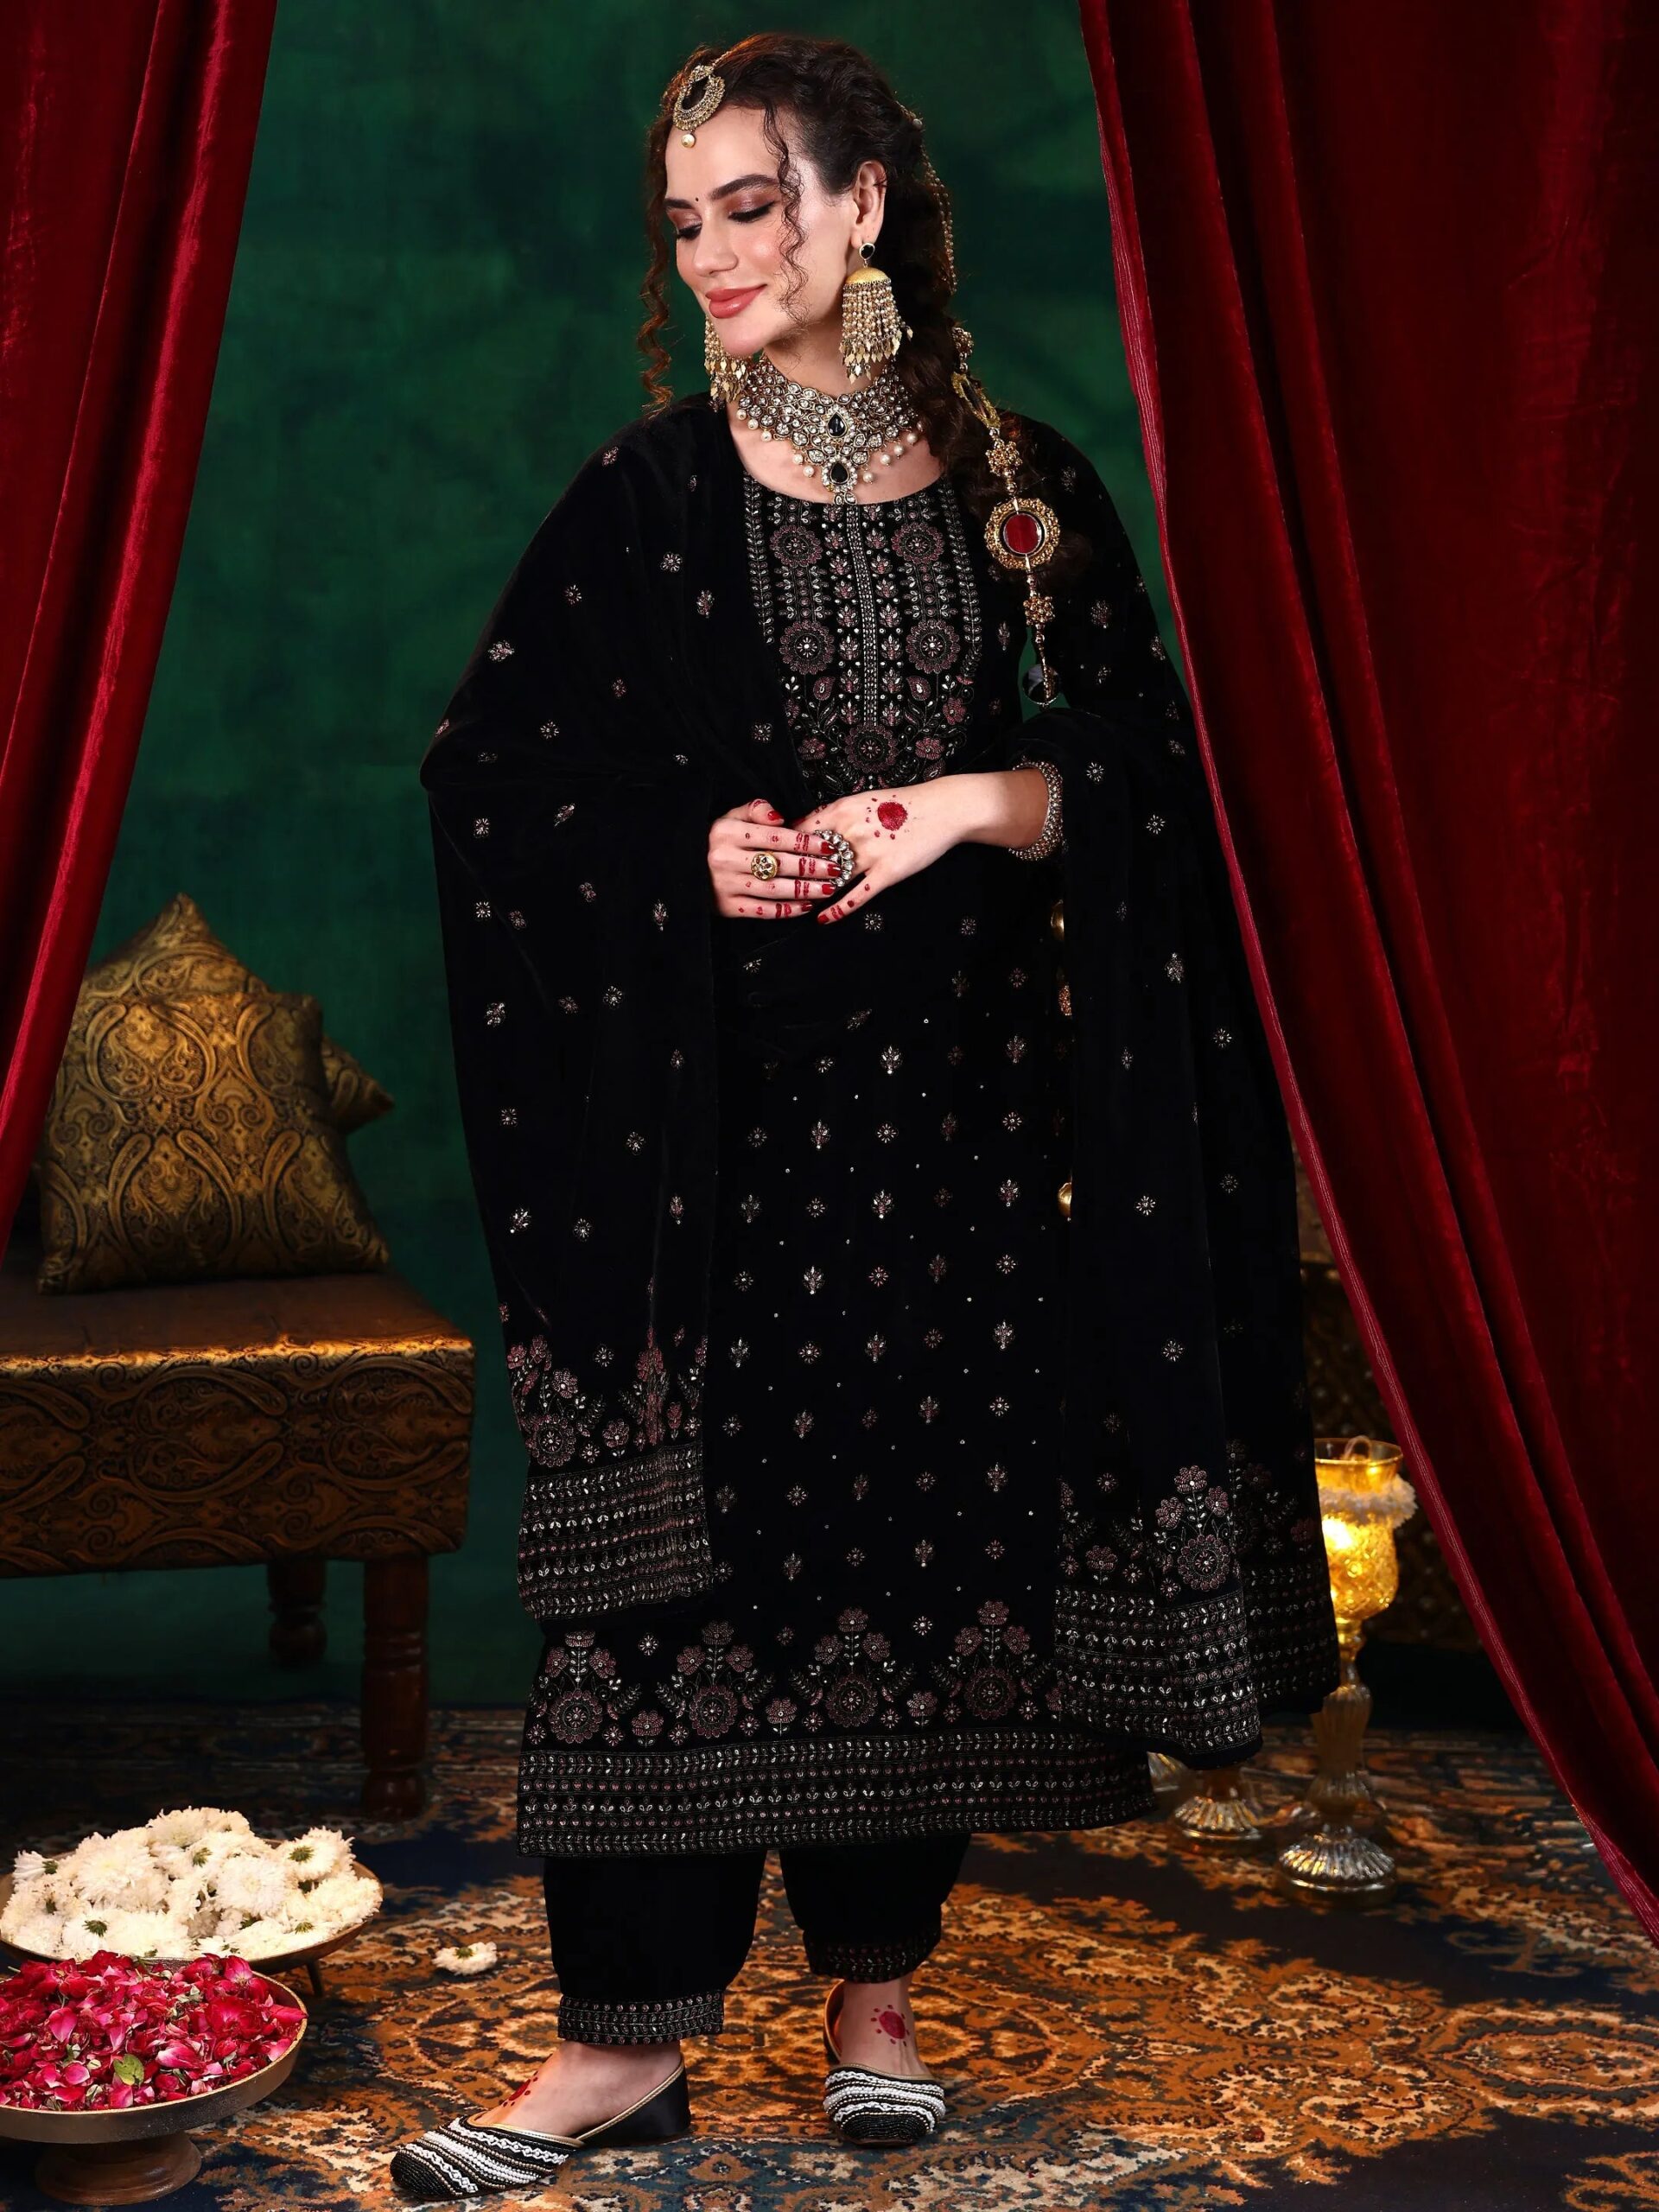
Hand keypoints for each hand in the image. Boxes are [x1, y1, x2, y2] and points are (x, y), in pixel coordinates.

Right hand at [707, 796, 842, 918]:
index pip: (775, 837)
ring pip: (774, 889)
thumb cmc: (714, 840)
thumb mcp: (729, 817)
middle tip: (837, 869)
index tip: (828, 846)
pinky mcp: (728, 907)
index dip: (805, 842)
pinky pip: (763, 910)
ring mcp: (727, 885)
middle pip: (778, 864)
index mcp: (729, 833)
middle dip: (812, 867)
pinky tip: (807, 906)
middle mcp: (727, 859)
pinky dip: (788, 910)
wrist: (683, 868)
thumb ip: (755, 809)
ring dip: (805, 890)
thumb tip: (781, 817)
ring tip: (829, 889)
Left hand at [793, 778, 985, 924]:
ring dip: (812, 892)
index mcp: (842, 810)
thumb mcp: (863, 799)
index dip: (784, 847)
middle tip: (775, 885)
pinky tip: (823, 919)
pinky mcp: (886, 872)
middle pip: (811, 857)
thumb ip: (837, 813)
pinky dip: (838, 909)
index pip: (801, 831)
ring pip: (831, 878)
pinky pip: (857, 895)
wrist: (941, 810)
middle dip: (792, 873)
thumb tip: (811, 825)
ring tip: (796, 904)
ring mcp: (869, 853)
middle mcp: (851, 831)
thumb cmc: (903, 803)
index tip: (772, 858)